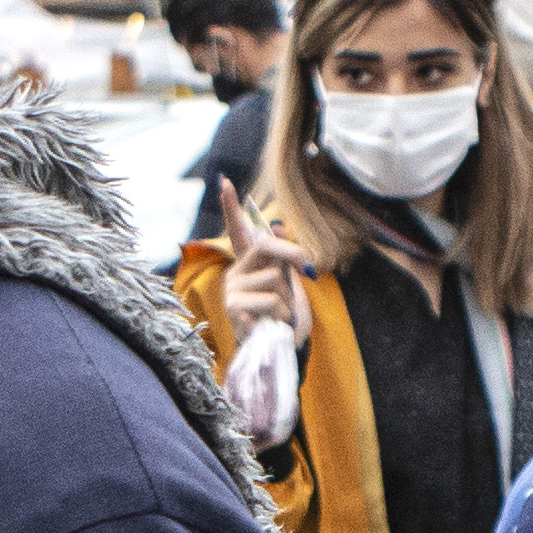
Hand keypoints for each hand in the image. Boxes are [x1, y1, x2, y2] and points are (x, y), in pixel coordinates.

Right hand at [215, 180, 312, 346]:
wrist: (282, 350)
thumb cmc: (285, 317)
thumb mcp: (288, 284)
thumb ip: (282, 259)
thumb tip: (274, 228)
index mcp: (249, 263)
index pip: (237, 230)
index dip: (230, 207)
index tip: (225, 181)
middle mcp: (236, 272)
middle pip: (266, 247)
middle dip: (292, 256)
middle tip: (308, 270)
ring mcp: (232, 290)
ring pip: (274, 279)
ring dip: (288, 301)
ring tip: (279, 315)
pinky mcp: (234, 309)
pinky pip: (270, 301)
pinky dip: (281, 316)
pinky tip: (270, 325)